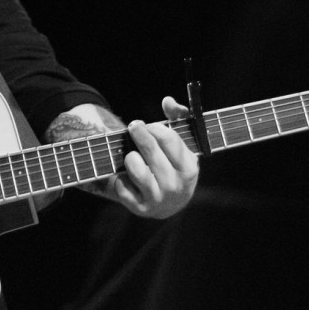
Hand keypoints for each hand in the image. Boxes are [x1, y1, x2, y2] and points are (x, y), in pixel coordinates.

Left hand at [105, 96, 199, 218]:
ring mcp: (158, 198)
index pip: (170, 140)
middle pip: (151, 151)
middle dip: (138, 134)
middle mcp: (175, 185)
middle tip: (133, 126)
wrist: (169, 203)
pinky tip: (124, 176)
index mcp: (189, 168)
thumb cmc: (173, 164)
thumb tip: (168, 101)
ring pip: (136, 170)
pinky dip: (119, 178)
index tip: (147, 125)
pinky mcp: (140, 208)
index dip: (155, 128)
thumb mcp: (181, 144)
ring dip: (130, 158)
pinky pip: (122, 188)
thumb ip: (178, 118)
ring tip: (130, 155)